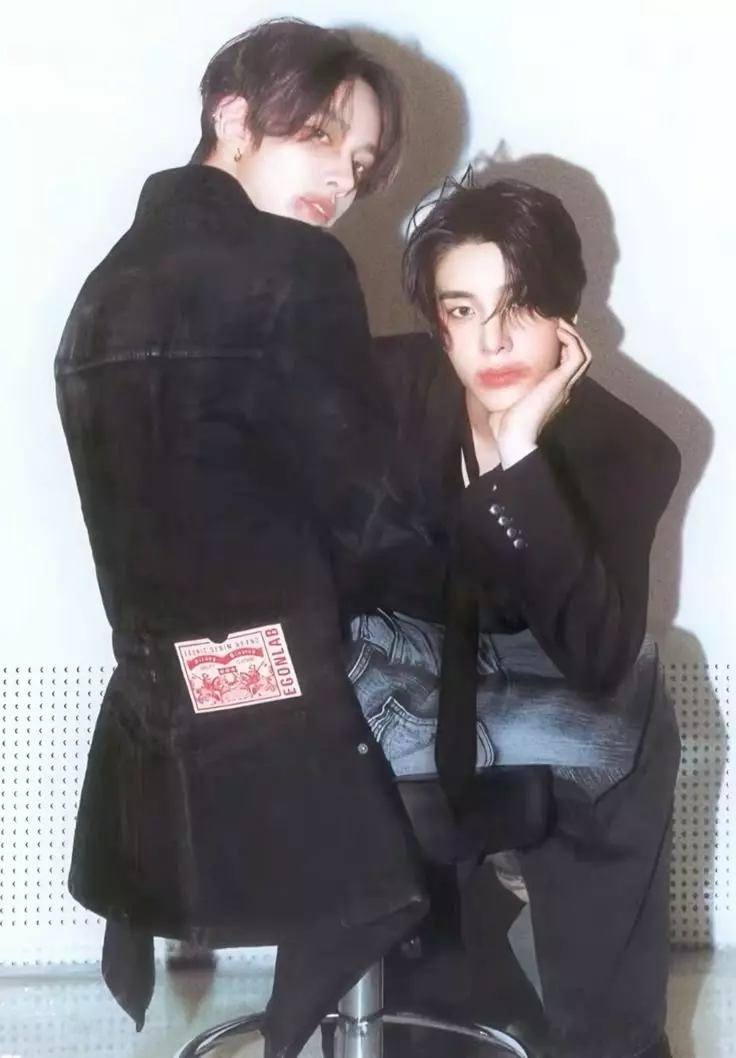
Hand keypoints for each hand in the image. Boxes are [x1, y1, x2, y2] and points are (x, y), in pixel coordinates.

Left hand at [491, 319, 591, 467]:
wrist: (513, 437)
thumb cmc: (505, 424)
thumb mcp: (505, 396)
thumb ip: (504, 383)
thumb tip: (487, 370)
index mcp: (553, 391)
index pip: (565, 364)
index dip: (561, 346)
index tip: (549, 331)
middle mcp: (563, 387)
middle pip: (579, 356)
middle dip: (570, 336)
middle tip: (557, 321)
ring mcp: (565, 385)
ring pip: (583, 354)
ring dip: (573, 335)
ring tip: (559, 322)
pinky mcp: (562, 383)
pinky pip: (578, 356)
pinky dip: (571, 340)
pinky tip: (558, 331)